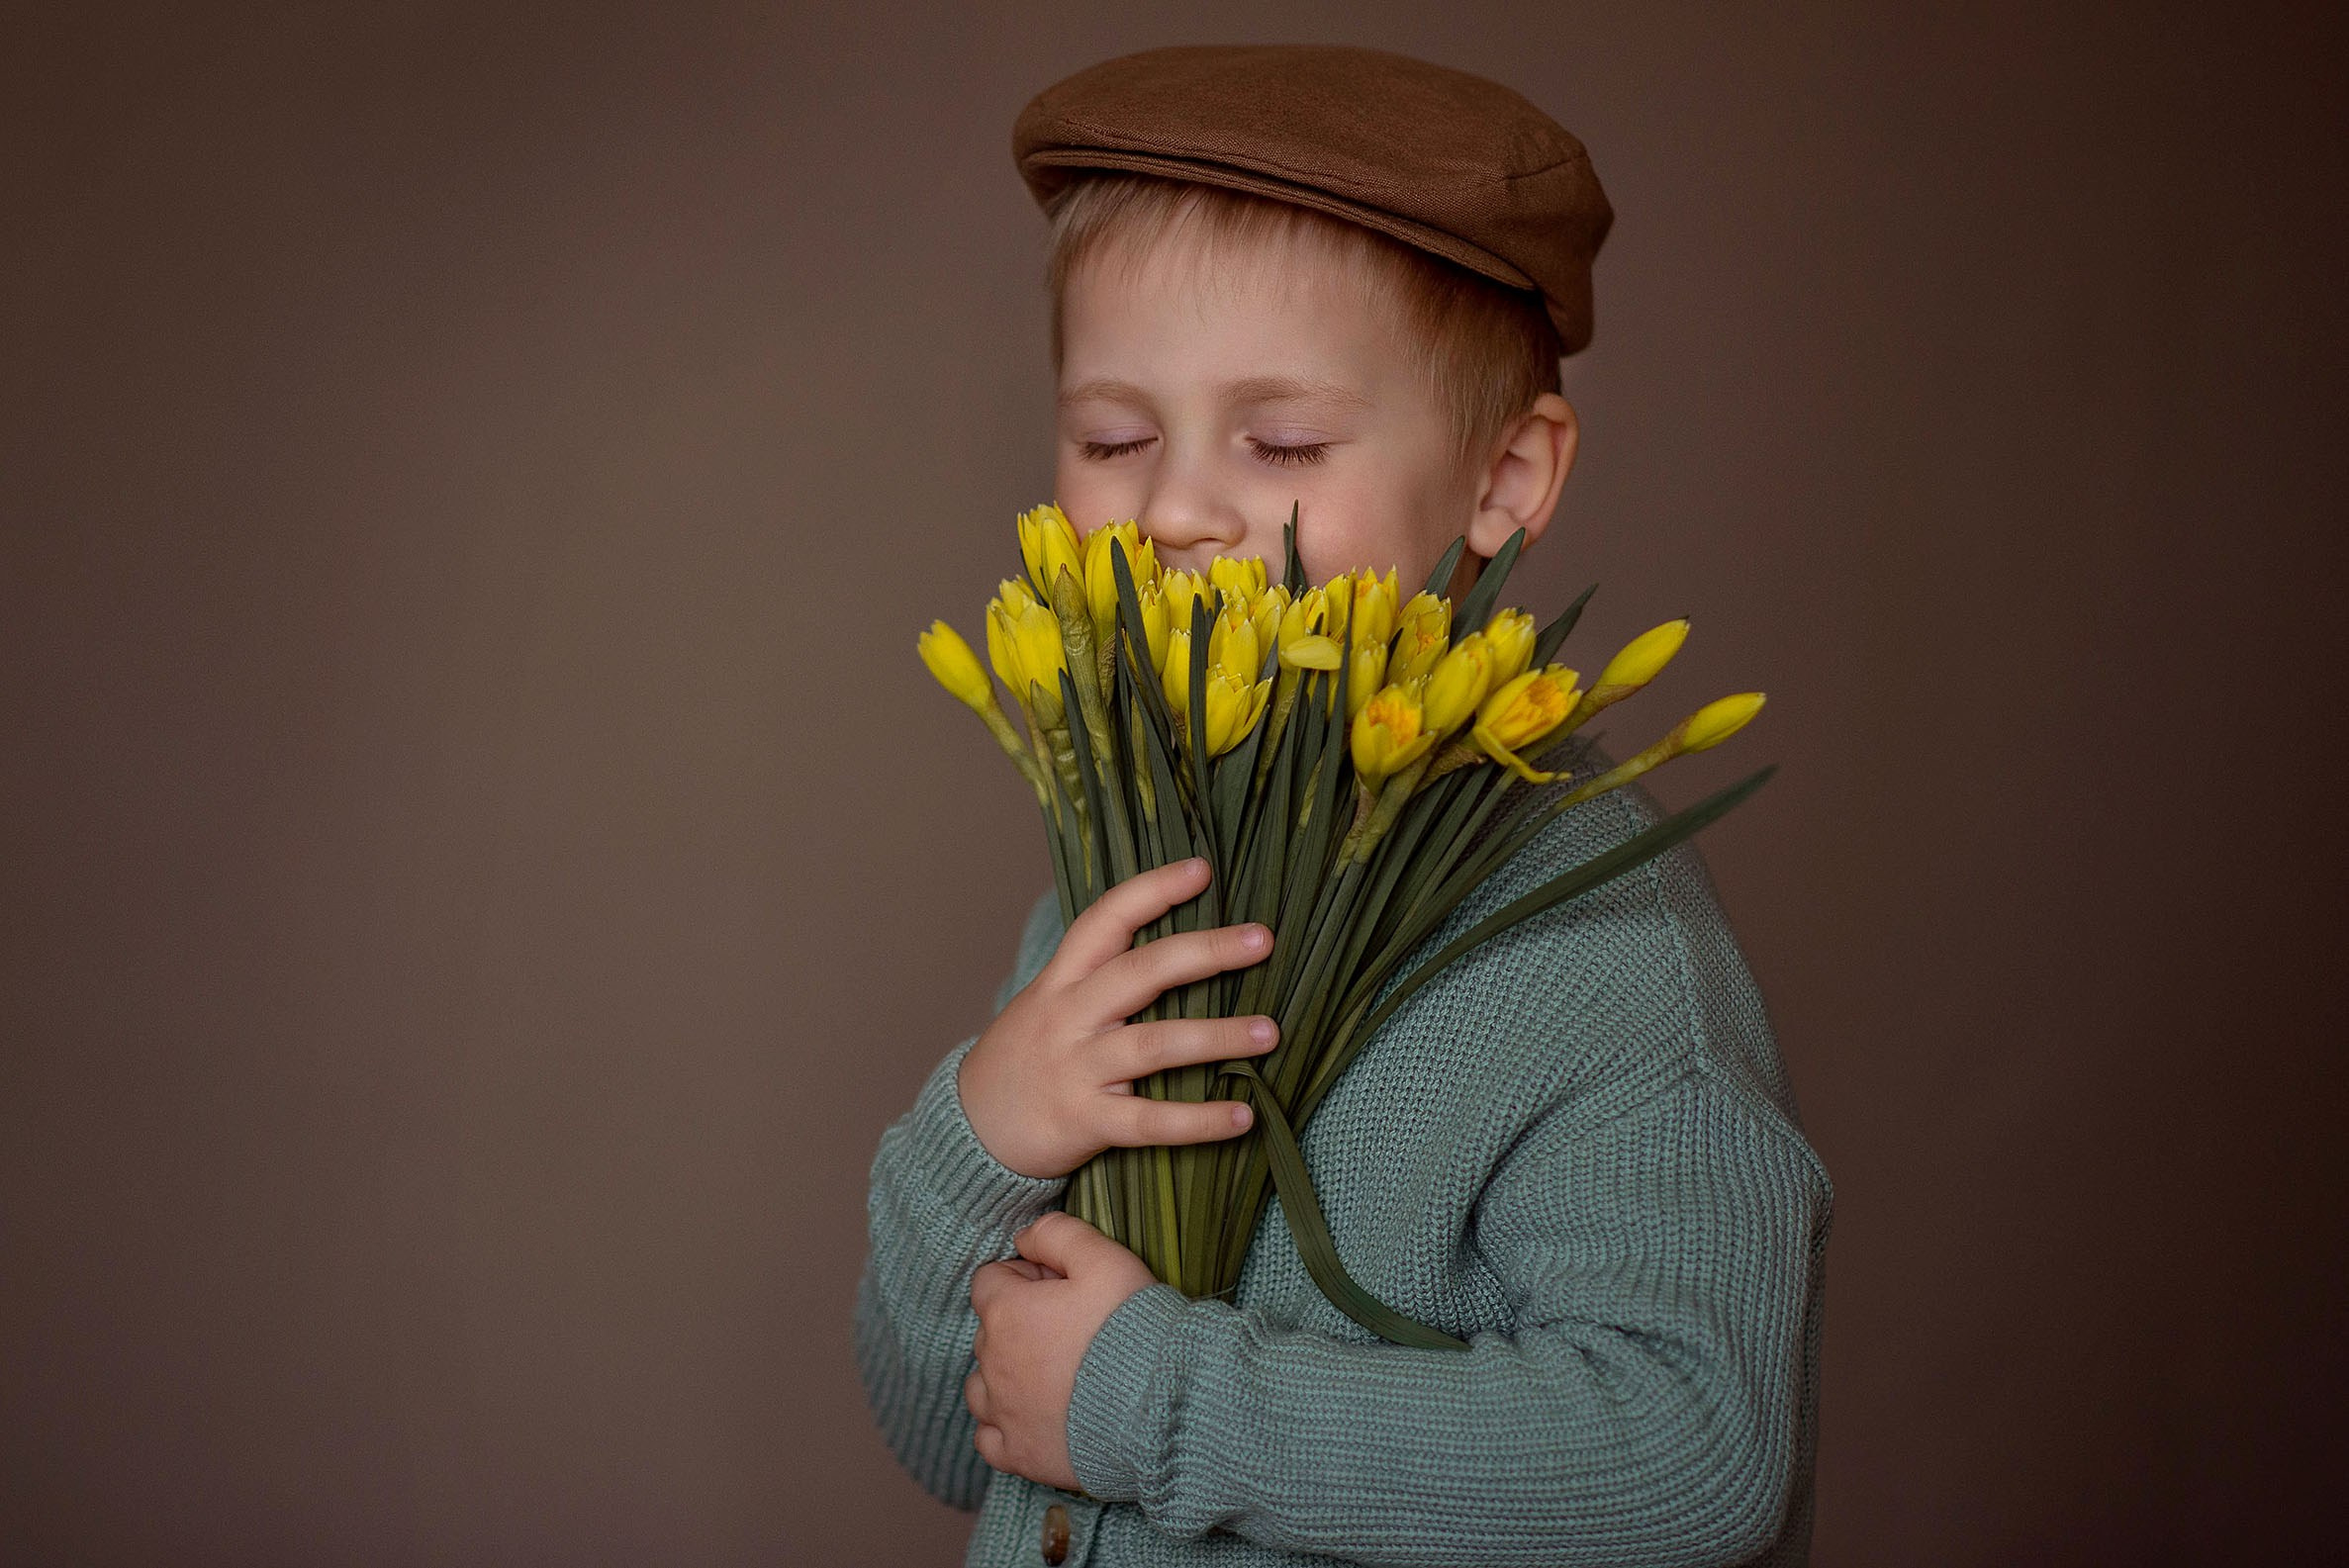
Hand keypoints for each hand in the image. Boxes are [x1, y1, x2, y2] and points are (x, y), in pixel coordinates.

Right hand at [958, 857, 1277, 1179]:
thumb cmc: (1027, 1058)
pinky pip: (1149, 1121)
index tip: (1202, 870)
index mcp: (1063, 980)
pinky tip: (1243, 1117)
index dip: (1153, 891)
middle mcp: (1070, 1016)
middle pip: (1140, 972)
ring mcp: (1076, 1069)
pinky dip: (1198, 1120)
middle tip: (1262, 939)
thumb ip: (1099, 975)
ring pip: (1154, 1045)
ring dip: (1216, 1036)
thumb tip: (1179, 945)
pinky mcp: (1085, 1121)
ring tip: (1269, 1032)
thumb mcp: (1048, 1001)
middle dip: (1205, 952)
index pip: (1106, 920)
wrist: (970, 1129)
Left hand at [966, 1212, 1156, 1489]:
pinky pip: (988, 1437)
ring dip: (1004, 1374)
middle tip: (1070, 1326)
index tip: (1060, 1287)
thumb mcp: (1104, 1258)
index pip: (989, 1281)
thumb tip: (1023, 1236)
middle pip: (988, 1331)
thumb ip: (1057, 1233)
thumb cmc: (1133, 1326)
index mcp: (1007, 1312)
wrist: (1162, 1403)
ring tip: (1050, 1372)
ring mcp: (1003, 1414)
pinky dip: (1003, 1424)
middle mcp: (993, 1364)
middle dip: (1019, 1322)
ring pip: (980, 1385)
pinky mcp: (1020, 1454)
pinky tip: (1033, 1415)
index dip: (1024, 1277)